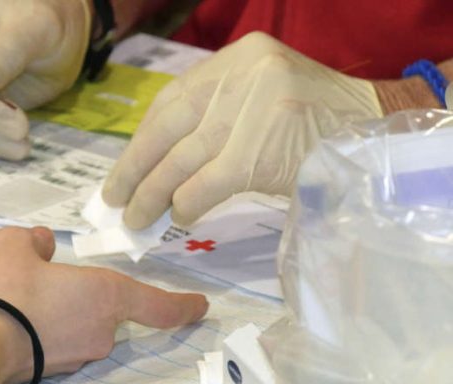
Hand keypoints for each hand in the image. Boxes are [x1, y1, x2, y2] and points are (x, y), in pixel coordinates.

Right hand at [0, 226, 207, 383]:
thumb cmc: (4, 289)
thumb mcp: (13, 245)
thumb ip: (34, 241)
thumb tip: (42, 245)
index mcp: (105, 296)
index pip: (157, 305)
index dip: (182, 305)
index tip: (201, 307)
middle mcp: (101, 332)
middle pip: (108, 310)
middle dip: (85, 293)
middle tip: (44, 278)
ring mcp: (77, 357)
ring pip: (79, 325)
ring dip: (61, 311)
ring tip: (18, 296)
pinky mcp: (51, 374)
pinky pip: (57, 341)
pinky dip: (44, 328)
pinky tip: (13, 318)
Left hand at [102, 32, 382, 228]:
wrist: (377, 131)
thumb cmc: (317, 124)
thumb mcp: (263, 98)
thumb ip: (218, 116)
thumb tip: (162, 162)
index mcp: (239, 58)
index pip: (173, 99)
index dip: (143, 138)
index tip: (126, 167)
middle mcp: (243, 75)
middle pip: (168, 126)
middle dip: (135, 166)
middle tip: (115, 197)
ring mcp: (253, 109)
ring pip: (181, 158)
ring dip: (153, 194)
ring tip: (137, 218)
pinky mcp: (261, 150)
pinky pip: (206, 182)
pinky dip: (186, 203)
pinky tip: (179, 217)